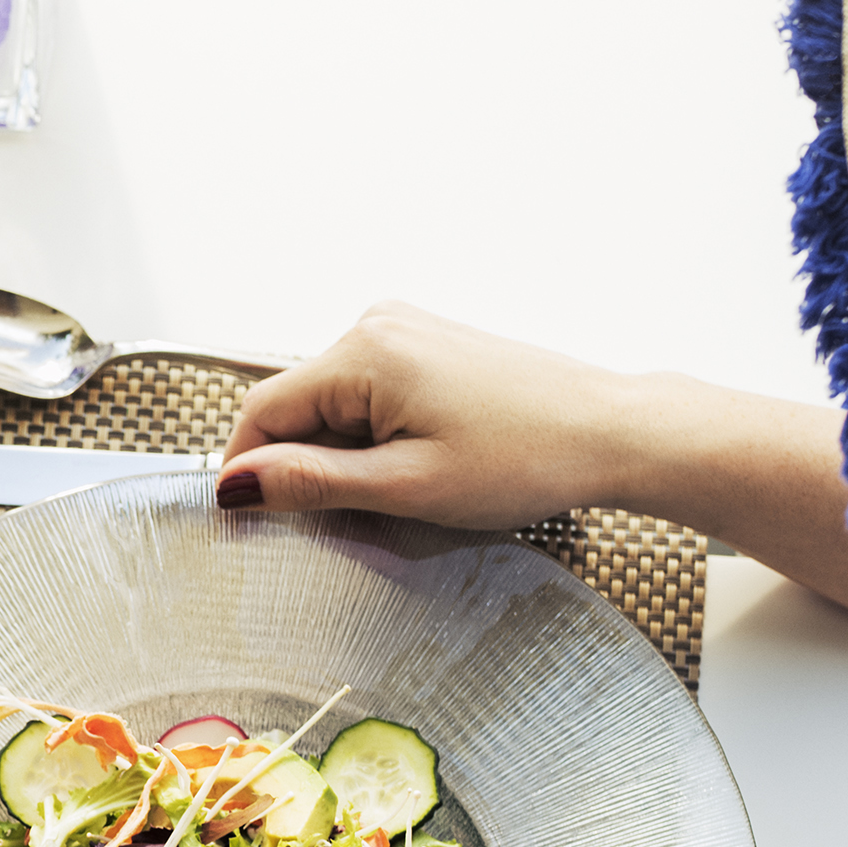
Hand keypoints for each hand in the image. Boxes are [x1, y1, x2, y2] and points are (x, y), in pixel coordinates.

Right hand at [219, 302, 651, 528]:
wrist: (610, 433)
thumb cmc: (528, 456)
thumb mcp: (406, 486)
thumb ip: (311, 483)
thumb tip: (236, 485)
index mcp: (364, 351)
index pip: (261, 411)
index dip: (247, 471)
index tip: (248, 521)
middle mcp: (377, 325)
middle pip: (295, 406)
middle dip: (307, 464)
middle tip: (359, 512)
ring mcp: (404, 330)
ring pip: (331, 406)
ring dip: (345, 454)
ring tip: (406, 484)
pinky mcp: (425, 345)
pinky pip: (366, 396)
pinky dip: (374, 437)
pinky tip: (422, 460)